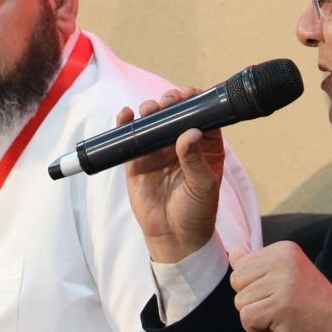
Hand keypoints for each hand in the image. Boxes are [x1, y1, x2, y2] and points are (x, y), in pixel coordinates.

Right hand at [121, 88, 225, 263]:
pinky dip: (126, 122)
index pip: (201, 115)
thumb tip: (188, 132)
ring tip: (152, 109)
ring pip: (153, 120)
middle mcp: (181, 143)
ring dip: (151, 108)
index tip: (190, 93)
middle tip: (170, 101)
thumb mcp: (203, 185)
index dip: (196, 101)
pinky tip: (126, 114)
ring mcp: (157, 150)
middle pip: (175, 113)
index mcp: (204, 146)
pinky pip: (130, 137)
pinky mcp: (137, 160)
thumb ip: (195, 159)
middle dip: (171, 101)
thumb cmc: (197, 211)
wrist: (174, 238)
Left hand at [228, 243, 331, 331]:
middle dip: (251, 300)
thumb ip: (259, 265)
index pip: (242, 263)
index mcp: (283, 250)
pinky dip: (257, 329)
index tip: (277, 292)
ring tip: (281, 317)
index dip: (253, 285)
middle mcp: (282, 261)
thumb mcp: (287, 275)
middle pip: (236, 281)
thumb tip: (233, 253)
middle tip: (277, 306)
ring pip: (240, 301)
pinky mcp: (280, 306)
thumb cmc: (313, 303)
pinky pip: (247, 318)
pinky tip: (278, 328)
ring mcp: (282, 283)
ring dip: (256, 317)